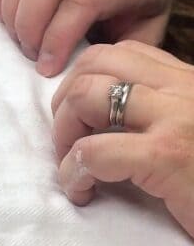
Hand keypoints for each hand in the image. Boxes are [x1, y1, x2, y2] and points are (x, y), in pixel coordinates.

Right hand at [0, 0, 190, 76]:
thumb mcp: (147, 30)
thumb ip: (119, 52)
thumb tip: (83, 75)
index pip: (83, 0)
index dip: (58, 38)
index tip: (48, 67)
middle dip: (29, 23)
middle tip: (31, 52)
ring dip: (12, 8)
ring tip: (19, 34)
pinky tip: (9, 13)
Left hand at [52, 40, 193, 235]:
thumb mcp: (192, 130)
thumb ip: (159, 113)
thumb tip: (98, 118)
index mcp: (190, 80)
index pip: (120, 53)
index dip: (83, 82)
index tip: (79, 120)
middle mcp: (184, 88)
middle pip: (94, 64)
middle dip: (64, 103)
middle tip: (67, 143)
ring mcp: (176, 118)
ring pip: (86, 96)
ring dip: (63, 134)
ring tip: (73, 167)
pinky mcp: (167, 155)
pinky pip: (92, 152)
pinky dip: (73, 173)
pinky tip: (82, 192)